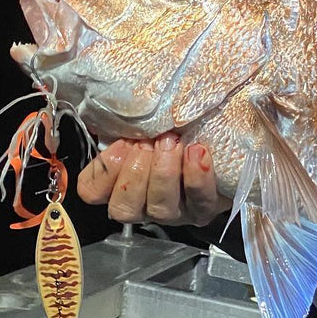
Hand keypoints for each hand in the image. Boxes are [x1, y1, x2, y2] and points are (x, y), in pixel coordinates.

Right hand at [76, 133, 231, 227]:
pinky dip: (196, 176)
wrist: (224, 135)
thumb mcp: (147, 120)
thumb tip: (113, 106)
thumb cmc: (177, 124)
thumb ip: (126, 119)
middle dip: (135, 172)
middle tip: (150, 142)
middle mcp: (145, 203)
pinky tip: (198, 151)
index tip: (122, 143)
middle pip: (124, 207)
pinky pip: (199, 201)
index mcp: (121, 182)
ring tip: (174, 142)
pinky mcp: (206, 208)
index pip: (92, 192)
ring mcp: (176, 211)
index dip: (102, 171)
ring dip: (163, 173)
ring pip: (159, 208)